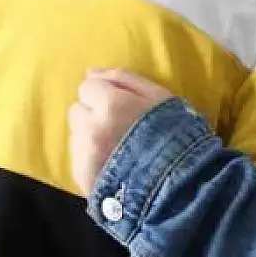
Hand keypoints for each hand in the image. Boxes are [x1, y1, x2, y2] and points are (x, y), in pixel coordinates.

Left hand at [68, 69, 171, 195]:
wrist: (179, 184)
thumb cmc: (175, 134)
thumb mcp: (160, 97)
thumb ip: (123, 78)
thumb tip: (90, 72)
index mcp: (111, 105)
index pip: (87, 87)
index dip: (105, 94)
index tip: (122, 106)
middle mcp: (91, 129)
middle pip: (77, 109)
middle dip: (93, 113)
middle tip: (119, 126)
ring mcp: (84, 155)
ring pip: (76, 133)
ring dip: (91, 135)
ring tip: (117, 147)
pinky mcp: (81, 177)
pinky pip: (77, 157)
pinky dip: (91, 157)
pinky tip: (112, 163)